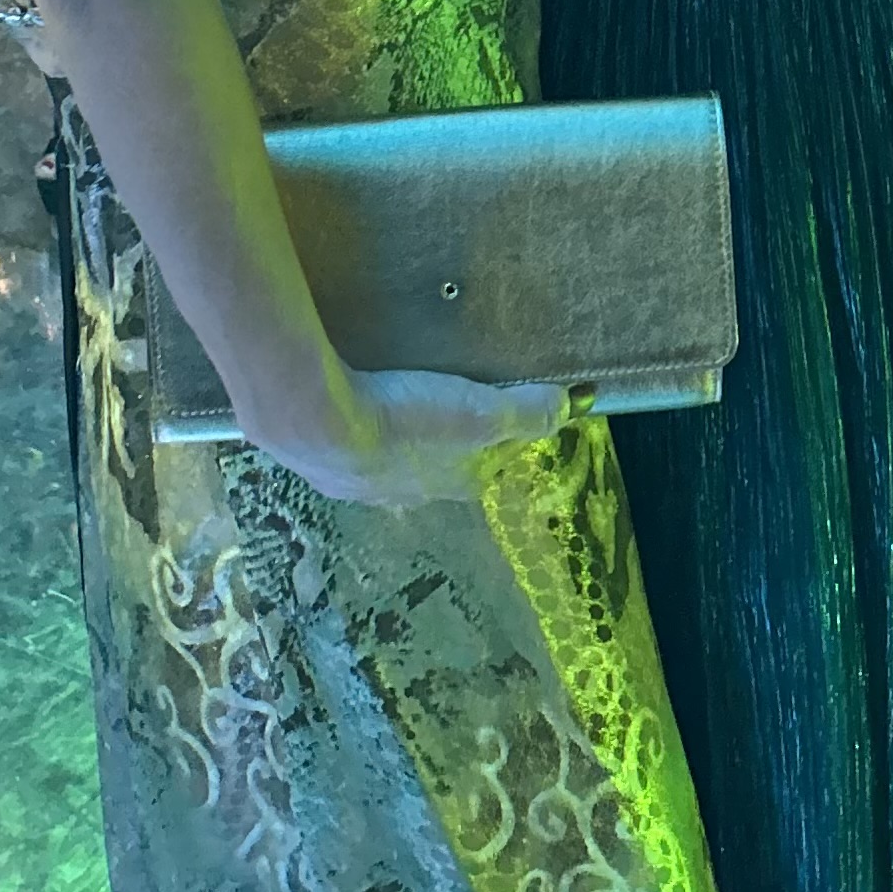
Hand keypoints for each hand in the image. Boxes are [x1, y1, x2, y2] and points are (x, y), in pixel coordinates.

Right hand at [239, 359, 568, 509]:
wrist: (317, 423)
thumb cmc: (408, 420)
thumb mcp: (482, 412)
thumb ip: (529, 411)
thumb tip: (575, 406)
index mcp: (455, 484)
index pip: (493, 460)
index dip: (505, 431)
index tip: (507, 400)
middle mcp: (412, 494)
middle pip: (445, 462)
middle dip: (452, 437)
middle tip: (451, 397)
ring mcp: (364, 486)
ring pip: (398, 459)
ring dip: (406, 436)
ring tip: (404, 400)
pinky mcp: (326, 466)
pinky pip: (356, 448)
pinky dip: (364, 430)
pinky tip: (357, 409)